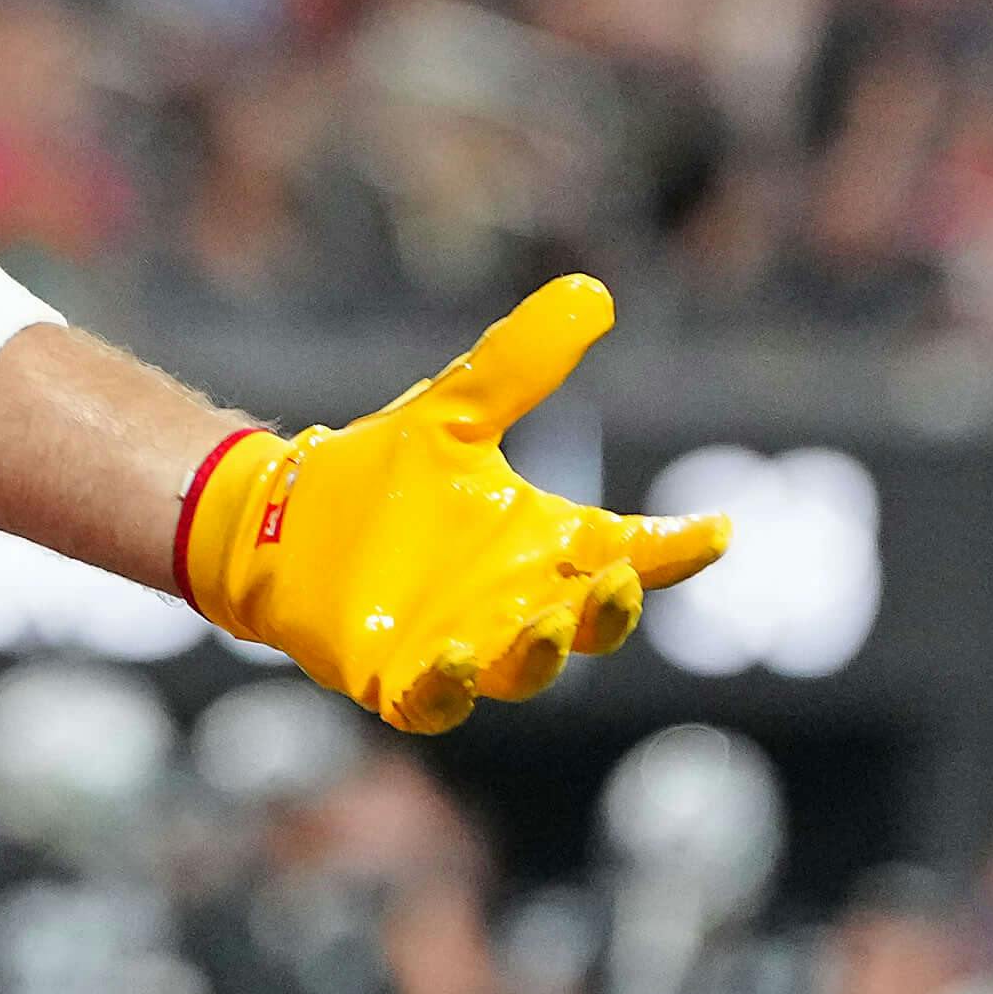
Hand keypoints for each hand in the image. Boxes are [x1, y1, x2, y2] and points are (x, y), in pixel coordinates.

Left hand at [178, 277, 728, 737]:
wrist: (275, 512)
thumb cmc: (378, 473)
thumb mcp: (451, 412)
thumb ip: (519, 364)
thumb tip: (591, 291)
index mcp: (543, 545)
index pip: (632, 550)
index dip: (679, 547)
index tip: (717, 530)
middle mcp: (516, 603)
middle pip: (590, 624)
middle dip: (611, 611)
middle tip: (621, 581)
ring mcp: (462, 647)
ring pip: (524, 671)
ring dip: (542, 653)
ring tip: (546, 626)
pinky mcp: (397, 677)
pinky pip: (436, 702)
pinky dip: (450, 688)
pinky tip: (453, 660)